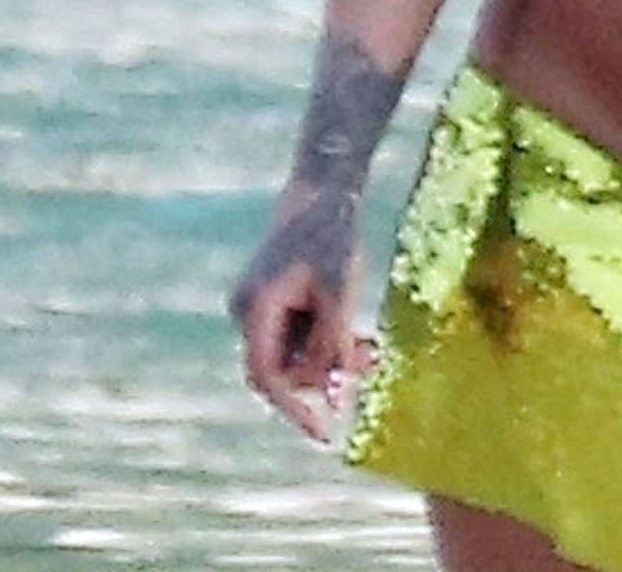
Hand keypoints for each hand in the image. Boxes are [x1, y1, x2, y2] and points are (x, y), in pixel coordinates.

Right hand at [228, 183, 373, 443]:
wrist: (324, 187)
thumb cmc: (333, 234)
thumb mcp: (341, 291)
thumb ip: (334, 342)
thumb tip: (332, 393)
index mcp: (256, 308)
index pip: (268, 376)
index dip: (294, 410)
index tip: (325, 434)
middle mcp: (249, 311)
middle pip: (282, 368)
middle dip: (322, 377)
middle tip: (369, 367)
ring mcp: (259, 306)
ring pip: (293, 354)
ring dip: (329, 358)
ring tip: (372, 348)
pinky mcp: (274, 300)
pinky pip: (297, 336)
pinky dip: (325, 339)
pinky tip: (358, 338)